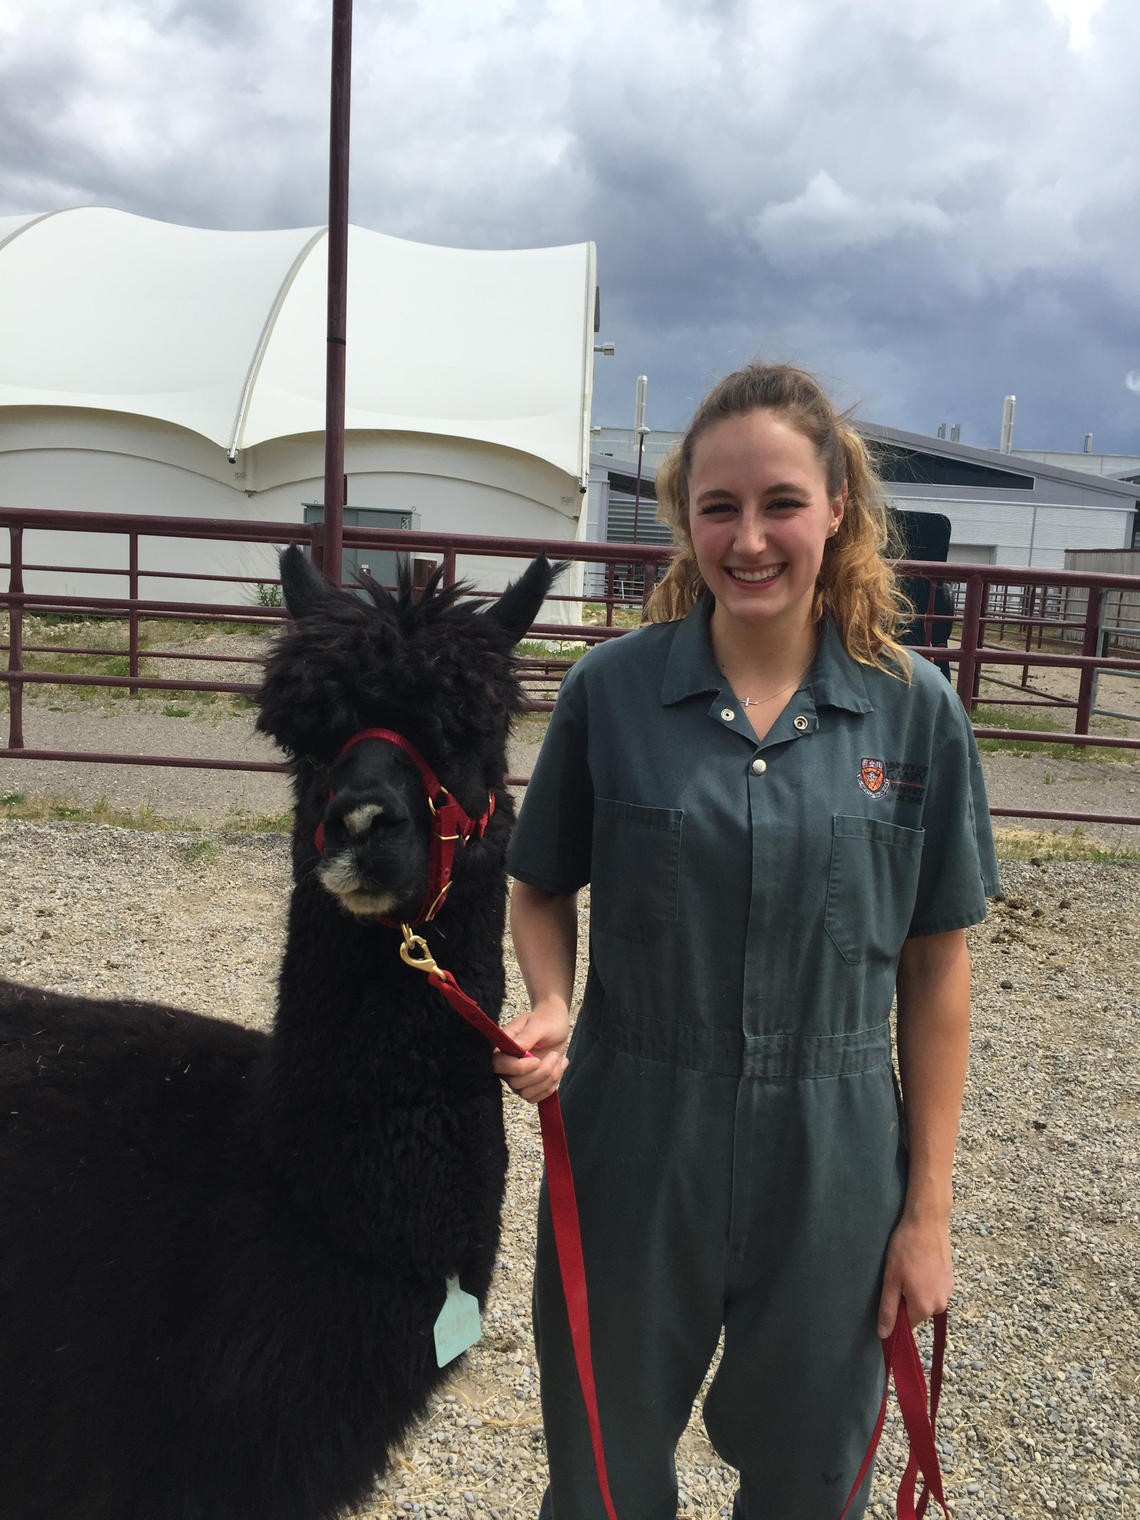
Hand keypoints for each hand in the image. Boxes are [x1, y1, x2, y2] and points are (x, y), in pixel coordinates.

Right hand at [492, 1001, 569, 1103]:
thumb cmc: (546, 1020)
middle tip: (554, 1055)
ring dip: (549, 1078)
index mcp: (503, 1047)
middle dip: (541, 1072)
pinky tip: (558, 1067)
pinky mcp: (530, 1085)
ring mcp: (518, 1077)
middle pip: (516, 1083)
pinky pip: (537, 1097)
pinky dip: (551, 1085)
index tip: (537, 1060)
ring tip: (558, 1059)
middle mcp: (507, 1065)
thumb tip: (515, 1048)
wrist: (555, 1024)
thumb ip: (526, 1037)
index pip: (499, 1065)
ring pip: (527, 1093)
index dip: (519, 1068)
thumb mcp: (538, 1024)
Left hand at [877, 1213, 953, 1337]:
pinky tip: (919, 1264)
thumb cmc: (906, 1248)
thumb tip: (884, 1336)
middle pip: (916, 1312)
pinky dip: (925, 1282)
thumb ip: (888, 1309)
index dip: (895, 1312)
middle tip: (898, 1276)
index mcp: (924, 1307)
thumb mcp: (891, 1279)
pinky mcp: (951, 1281)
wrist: (928, 1222)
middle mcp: (940, 1304)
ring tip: (909, 1268)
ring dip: (916, 1290)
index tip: (889, 1294)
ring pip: (926, 1301)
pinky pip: (934, 1290)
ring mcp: (948, 1292)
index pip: (906, 1325)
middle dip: (905, 1300)